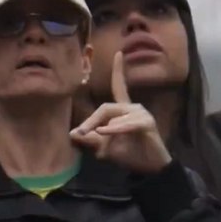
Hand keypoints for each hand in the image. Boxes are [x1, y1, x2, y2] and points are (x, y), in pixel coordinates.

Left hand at [70, 52, 171, 173]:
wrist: (149, 169)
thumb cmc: (129, 154)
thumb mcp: (104, 148)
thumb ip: (90, 140)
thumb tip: (72, 133)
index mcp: (124, 110)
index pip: (119, 87)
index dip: (118, 70)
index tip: (118, 53)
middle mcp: (133, 108)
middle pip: (106, 107)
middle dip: (90, 120)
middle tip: (79, 133)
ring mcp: (141, 114)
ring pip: (113, 116)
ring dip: (102, 129)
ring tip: (98, 142)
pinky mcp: (147, 123)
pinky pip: (125, 124)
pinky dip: (113, 130)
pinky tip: (104, 132)